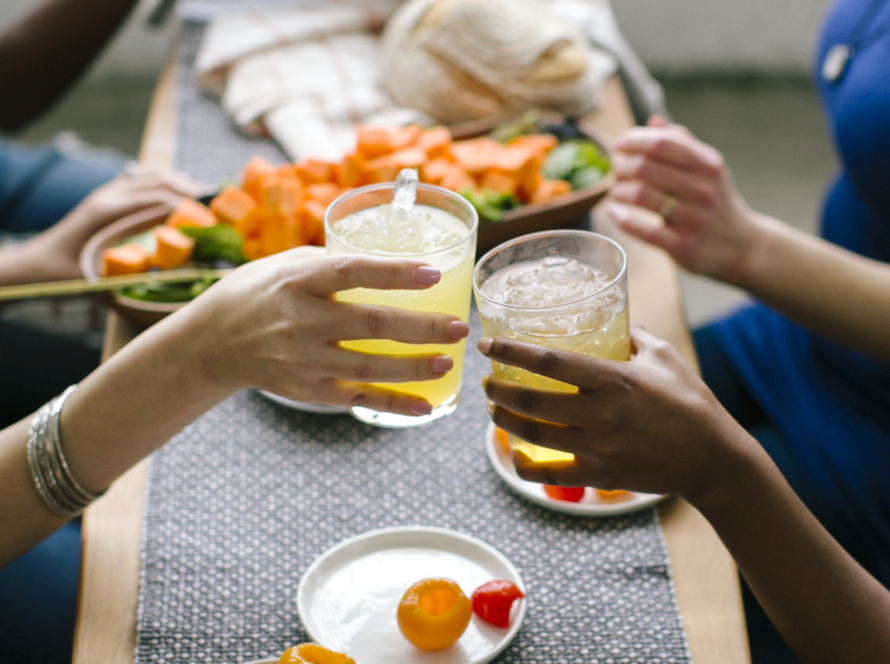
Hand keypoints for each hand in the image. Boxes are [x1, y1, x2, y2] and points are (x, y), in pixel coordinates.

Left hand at [14, 166, 208, 282]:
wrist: (38, 262)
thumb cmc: (65, 273)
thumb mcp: (99, 275)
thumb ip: (131, 270)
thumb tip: (170, 274)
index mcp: (108, 211)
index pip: (158, 199)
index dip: (187, 207)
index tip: (211, 218)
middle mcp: (109, 195)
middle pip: (160, 181)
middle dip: (191, 191)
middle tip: (217, 204)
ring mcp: (108, 192)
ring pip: (153, 176)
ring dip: (181, 183)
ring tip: (206, 197)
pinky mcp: (109, 195)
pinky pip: (144, 179)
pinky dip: (167, 182)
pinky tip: (182, 194)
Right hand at [180, 246, 469, 416]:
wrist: (211, 342)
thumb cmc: (258, 293)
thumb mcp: (285, 265)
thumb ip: (332, 264)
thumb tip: (390, 263)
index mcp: (297, 280)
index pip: (351, 272)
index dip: (394, 272)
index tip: (433, 272)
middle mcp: (300, 320)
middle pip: (370, 323)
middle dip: (421, 327)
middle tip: (458, 327)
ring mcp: (302, 359)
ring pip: (369, 365)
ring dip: (414, 367)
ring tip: (448, 362)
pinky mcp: (306, 389)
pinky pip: (357, 398)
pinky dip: (393, 404)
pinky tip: (426, 406)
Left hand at [478, 327, 746, 498]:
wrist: (713, 458)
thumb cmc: (691, 401)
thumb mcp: (664, 356)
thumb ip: (632, 336)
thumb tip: (610, 320)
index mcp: (614, 379)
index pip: (549, 362)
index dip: (512, 352)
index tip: (487, 344)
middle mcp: (600, 413)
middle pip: (531, 401)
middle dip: (498, 389)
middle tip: (487, 380)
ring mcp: (598, 447)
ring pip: (533, 434)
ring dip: (503, 420)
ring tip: (493, 408)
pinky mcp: (600, 475)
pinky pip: (548, 473)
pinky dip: (524, 464)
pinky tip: (513, 452)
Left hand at [607, 116, 761, 283]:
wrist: (742, 247)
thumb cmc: (717, 203)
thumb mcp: (709, 169)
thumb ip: (683, 144)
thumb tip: (655, 121)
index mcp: (708, 165)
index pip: (662, 143)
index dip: (633, 140)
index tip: (618, 145)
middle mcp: (703, 189)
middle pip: (645, 167)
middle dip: (621, 166)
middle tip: (615, 171)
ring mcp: (694, 219)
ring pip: (641, 196)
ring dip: (618, 191)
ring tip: (614, 192)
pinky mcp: (683, 246)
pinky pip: (644, 230)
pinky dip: (622, 219)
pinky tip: (614, 213)